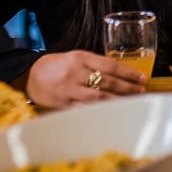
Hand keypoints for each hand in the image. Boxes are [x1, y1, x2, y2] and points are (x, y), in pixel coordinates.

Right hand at [25, 50, 146, 108]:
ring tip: (132, 103)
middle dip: (127, 88)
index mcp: (80, 58)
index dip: (129, 73)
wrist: (29, 76)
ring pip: (98, 98)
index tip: (142, 78)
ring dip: (118, 101)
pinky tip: (112, 114)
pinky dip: (100, 112)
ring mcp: (69, 90)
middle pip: (107, 82)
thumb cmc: (56, 65)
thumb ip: (94, 64)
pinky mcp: (63, 104)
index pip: (110, 66)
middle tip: (141, 92)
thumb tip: (121, 74)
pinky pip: (85, 110)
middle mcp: (75, 73)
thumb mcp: (75, 57)